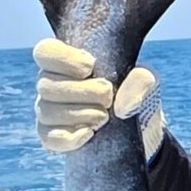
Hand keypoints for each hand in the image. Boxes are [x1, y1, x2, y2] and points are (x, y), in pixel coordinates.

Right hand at [34, 39, 164, 157]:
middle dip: (82, 92)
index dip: (63, 59)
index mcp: (67, 62)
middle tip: (107, 96)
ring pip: (46, 111)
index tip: (90, 66)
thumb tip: (122, 108)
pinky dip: (68, 137)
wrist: (139, 128)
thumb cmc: (134, 93)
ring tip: (104, 117)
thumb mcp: (145, 80)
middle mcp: (52, 85)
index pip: (45, 51)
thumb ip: (140, 82)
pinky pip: (49, 138)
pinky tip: (89, 134)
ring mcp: (49, 112)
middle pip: (45, 85)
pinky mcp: (54, 138)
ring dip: (79, 114)